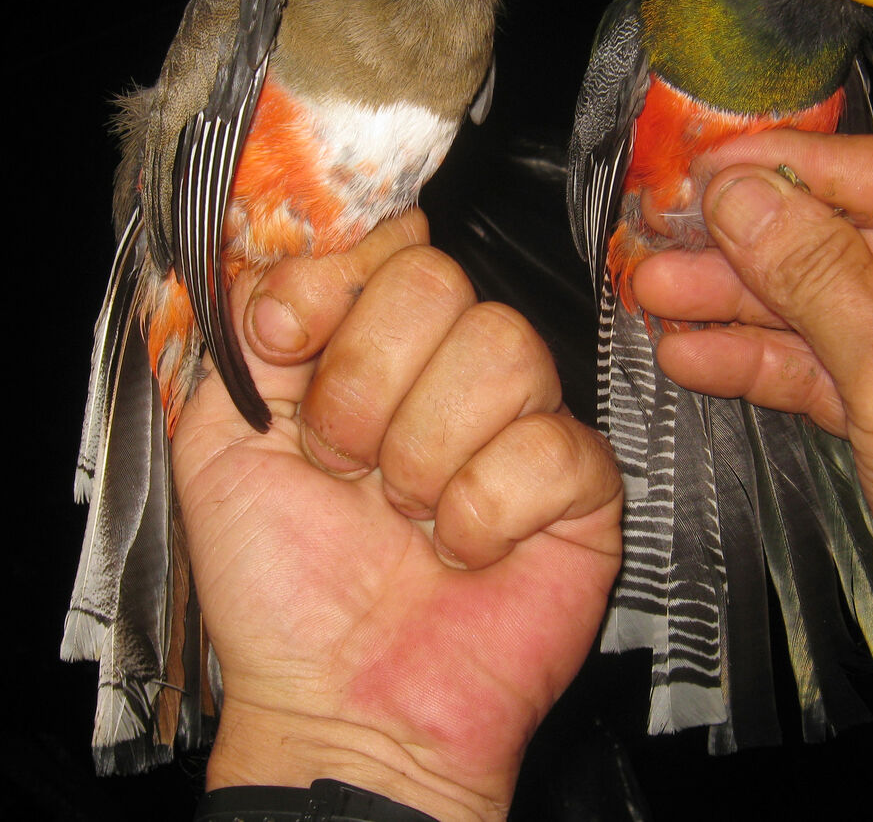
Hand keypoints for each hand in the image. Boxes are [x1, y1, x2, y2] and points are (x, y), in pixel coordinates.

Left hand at [172, 210, 622, 821]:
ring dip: (423, 450)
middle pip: (441, 281)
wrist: (340, 700)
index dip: (336, 279)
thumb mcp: (221, 441)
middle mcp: (452, 367)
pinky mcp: (581, 481)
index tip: (287, 341)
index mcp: (373, 345)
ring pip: (503, 348)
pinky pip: (553, 444)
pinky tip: (463, 552)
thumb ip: (244, 335)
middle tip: (344, 463)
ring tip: (404, 514)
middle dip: (366, 382)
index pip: (388, 242)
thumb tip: (279, 259)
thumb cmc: (279, 581)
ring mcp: (523, 418)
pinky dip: (485, 511)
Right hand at [633, 131, 872, 726]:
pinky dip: (751, 366)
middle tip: (660, 239)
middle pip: (836, 242)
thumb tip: (744, 197)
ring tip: (653, 295)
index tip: (707, 168)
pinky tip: (692, 357)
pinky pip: (812, 374)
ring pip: (812, 310)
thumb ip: (817, 274)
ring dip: (730, 305)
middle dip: (743, 243)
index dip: (791, 165)